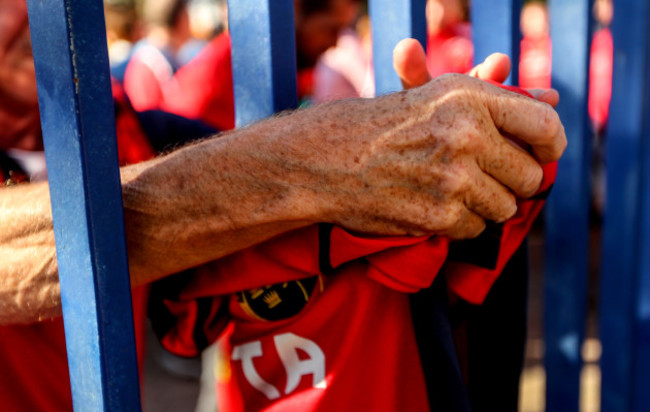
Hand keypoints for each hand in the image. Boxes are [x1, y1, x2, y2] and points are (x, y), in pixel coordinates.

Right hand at [283, 39, 565, 238]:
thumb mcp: (438, 95)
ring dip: (485, 205)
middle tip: (485, 176)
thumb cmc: (385, 125)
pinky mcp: (439, 216)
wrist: (329, 159)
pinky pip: (477, 229)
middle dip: (513, 182)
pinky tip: (432, 205)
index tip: (543, 155)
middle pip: (531, 177)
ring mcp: (453, 178)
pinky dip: (460, 223)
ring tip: (451, 189)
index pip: (546, 126)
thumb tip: (554, 99)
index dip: (552, 146)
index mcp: (471, 98)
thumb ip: (498, 96)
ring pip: (506, 208)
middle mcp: (467, 135)